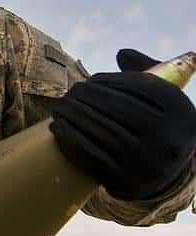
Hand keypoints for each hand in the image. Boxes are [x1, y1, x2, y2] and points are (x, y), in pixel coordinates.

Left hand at [50, 48, 195, 199]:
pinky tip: (56, 128)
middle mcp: (167, 138)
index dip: (106, 83)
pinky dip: (69, 140)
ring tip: (58, 107)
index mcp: (179, 111)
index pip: (137, 88)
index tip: (87, 81)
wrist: (168, 174)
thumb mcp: (164, 99)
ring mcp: (146, 164)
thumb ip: (146, 71)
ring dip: (72, 116)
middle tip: (67, 94)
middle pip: (116, 109)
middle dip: (85, 98)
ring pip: (102, 132)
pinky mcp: (125, 182)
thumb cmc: (160, 126)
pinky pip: (91, 157)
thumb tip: (121, 53)